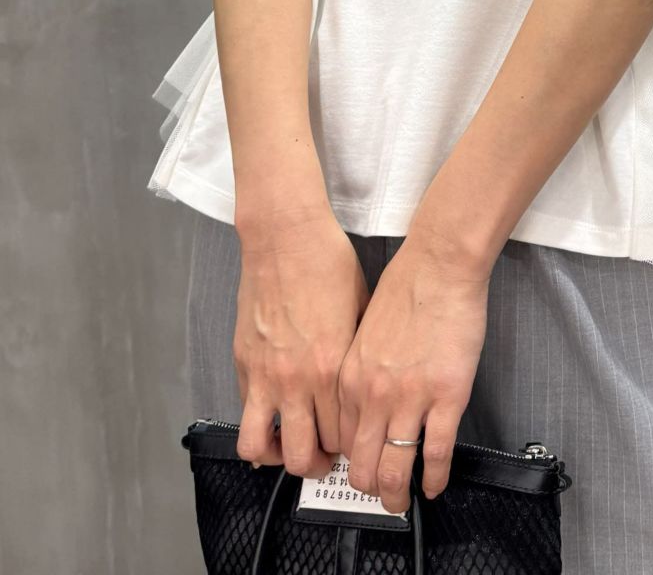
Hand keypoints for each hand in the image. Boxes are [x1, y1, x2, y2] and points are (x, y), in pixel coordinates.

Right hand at [232, 205, 369, 477]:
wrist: (286, 237)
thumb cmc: (329, 265)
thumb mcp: (361, 311)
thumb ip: (356, 357)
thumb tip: (360, 386)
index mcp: (333, 368)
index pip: (342, 436)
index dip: (350, 445)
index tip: (353, 441)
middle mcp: (297, 380)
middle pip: (302, 455)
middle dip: (316, 464)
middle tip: (324, 456)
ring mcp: (265, 375)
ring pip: (260, 449)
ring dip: (277, 456)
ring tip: (290, 446)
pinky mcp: (243, 364)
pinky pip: (245, 413)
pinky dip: (256, 425)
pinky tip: (270, 418)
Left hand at [337, 233, 490, 515]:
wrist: (438, 265)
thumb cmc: (404, 287)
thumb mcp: (362, 332)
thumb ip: (358, 370)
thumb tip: (362, 402)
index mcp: (348, 378)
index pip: (340, 441)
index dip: (350, 462)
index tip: (360, 468)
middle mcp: (372, 395)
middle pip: (361, 465)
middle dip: (369, 490)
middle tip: (380, 496)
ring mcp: (410, 399)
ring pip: (394, 469)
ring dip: (396, 495)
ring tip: (403, 501)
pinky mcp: (446, 397)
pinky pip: (434, 454)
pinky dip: (433, 478)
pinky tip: (434, 485)